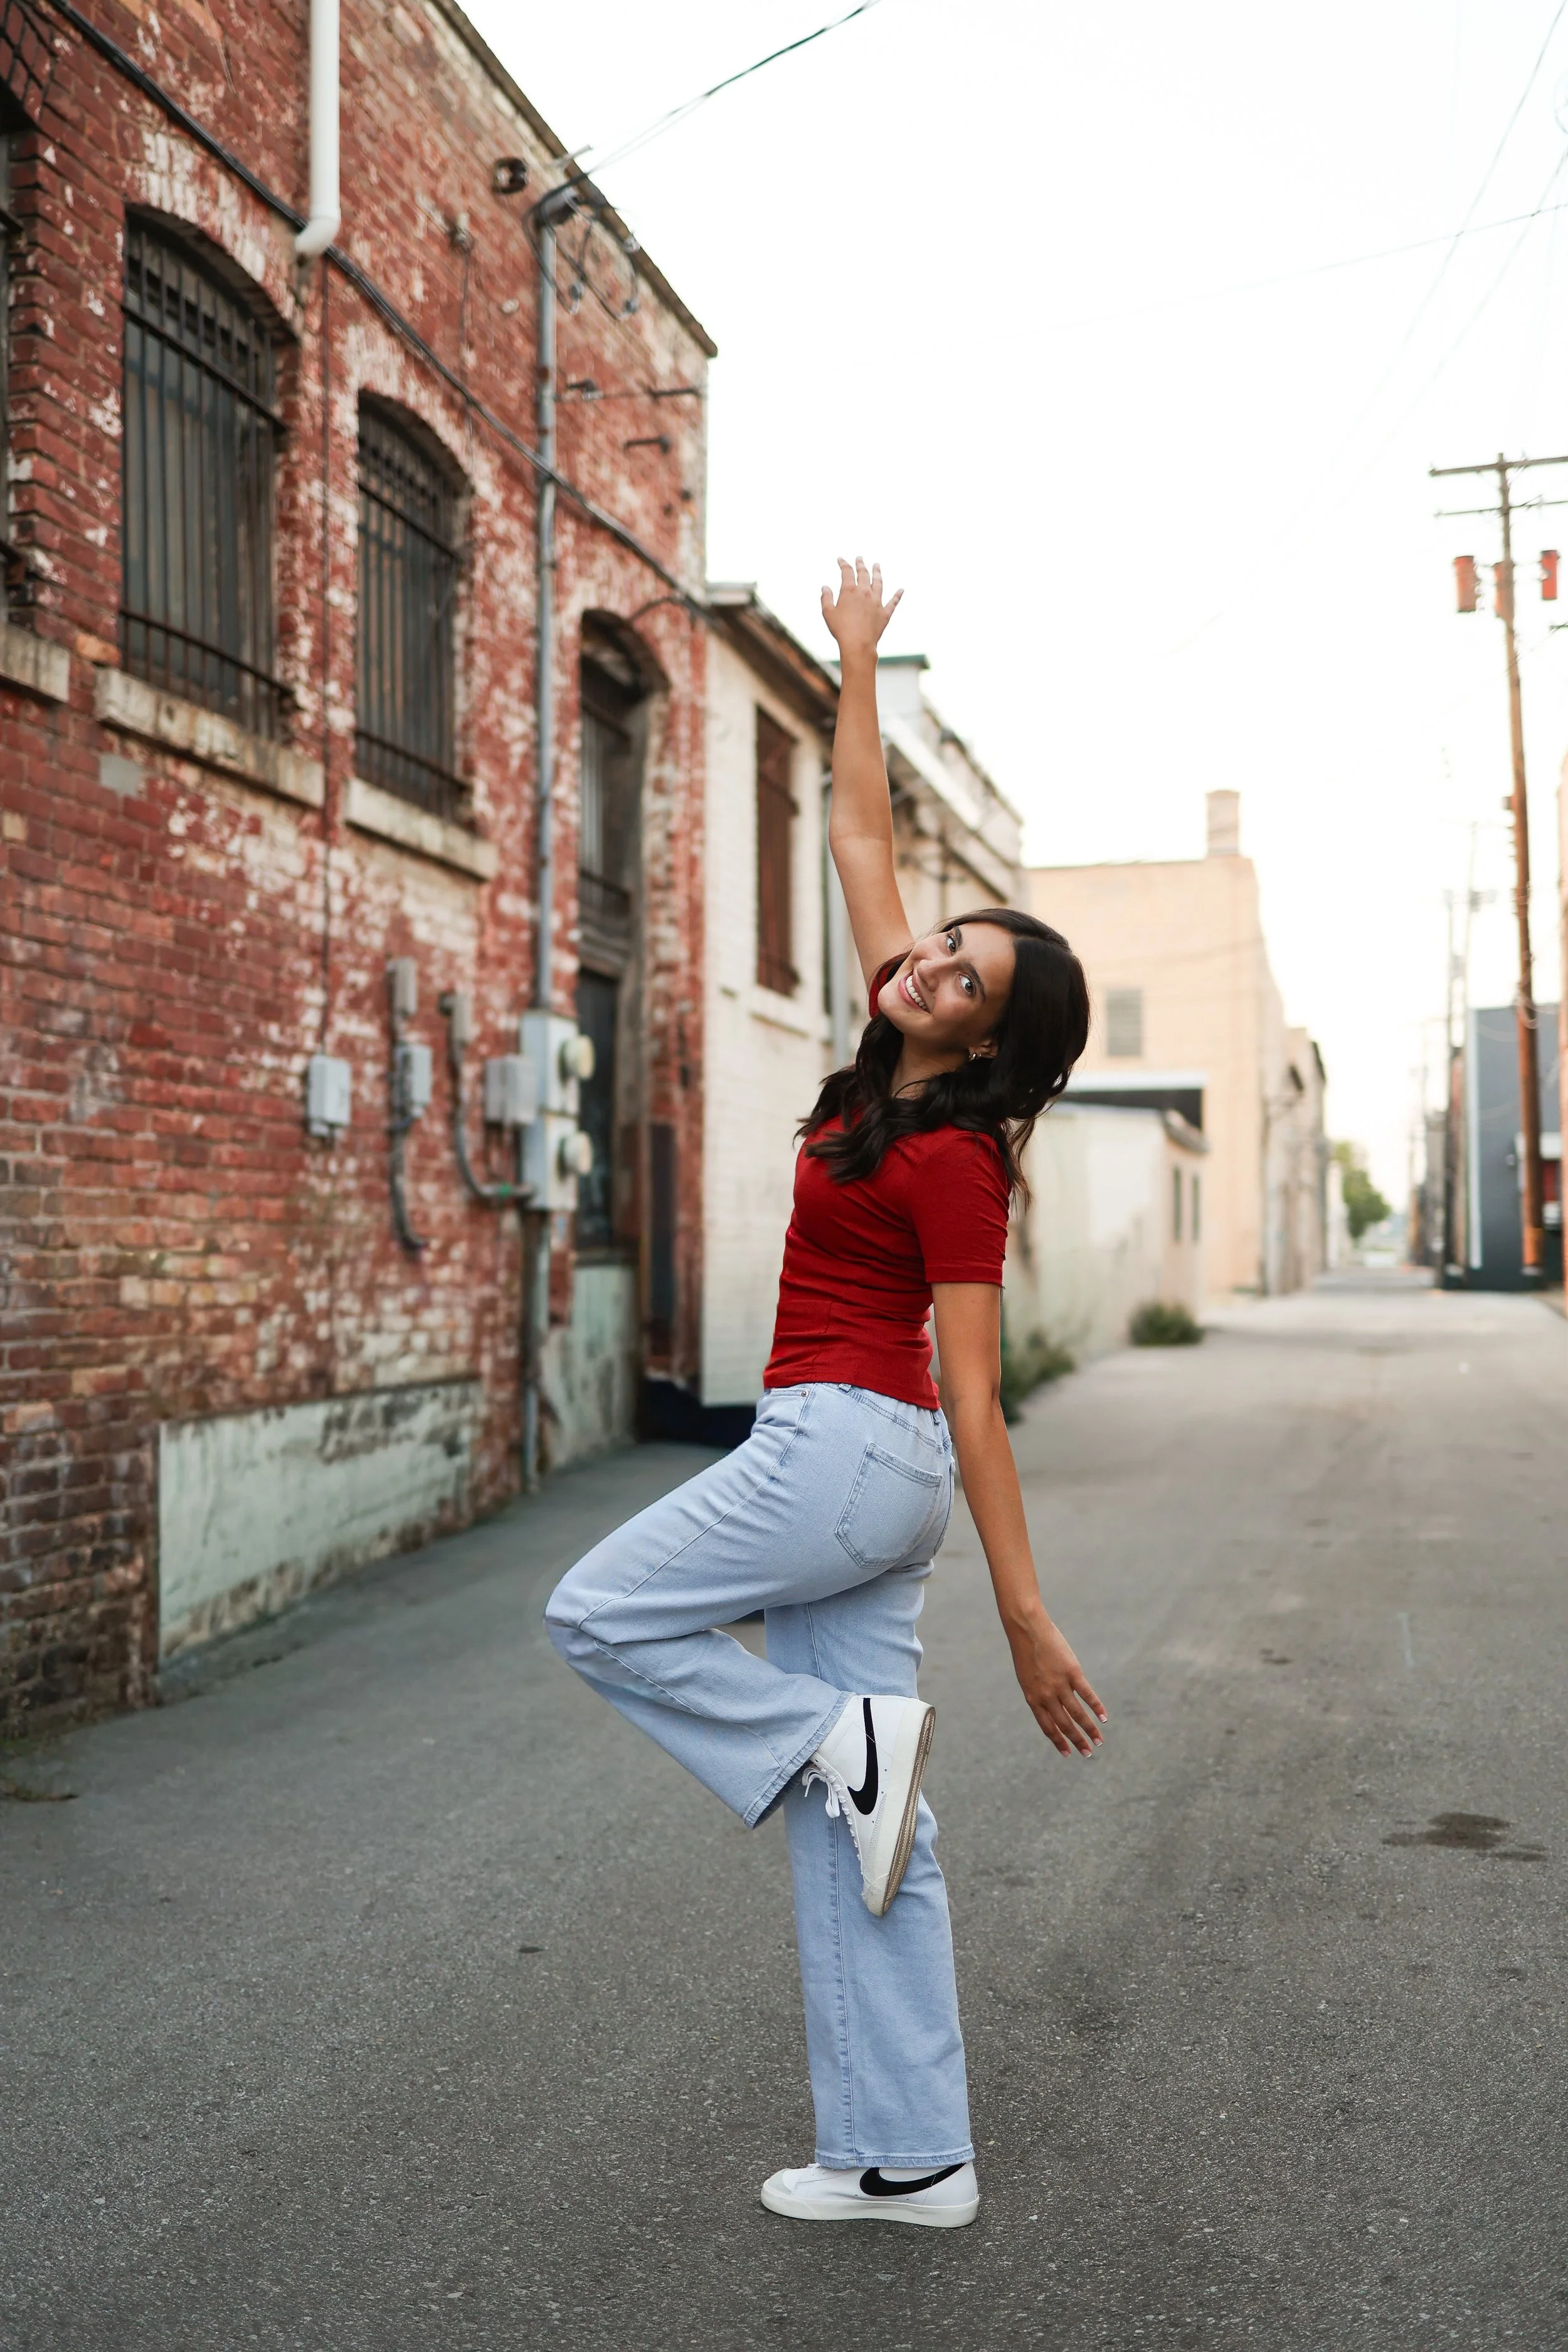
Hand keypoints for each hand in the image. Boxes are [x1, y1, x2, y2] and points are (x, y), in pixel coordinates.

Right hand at [821, 556, 902, 659]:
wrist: (858, 644)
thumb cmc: (840, 629)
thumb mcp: (828, 613)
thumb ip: (826, 598)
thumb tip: (825, 587)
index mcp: (849, 591)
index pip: (847, 572)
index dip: (843, 564)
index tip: (841, 559)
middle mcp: (865, 592)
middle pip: (864, 574)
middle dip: (861, 564)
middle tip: (860, 558)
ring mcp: (877, 602)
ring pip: (879, 583)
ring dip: (877, 573)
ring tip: (877, 566)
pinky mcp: (885, 613)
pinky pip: (893, 602)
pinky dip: (897, 595)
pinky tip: (901, 590)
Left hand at [1005, 1609, 1106, 1756]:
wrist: (1027, 1630)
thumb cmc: (1026, 1653)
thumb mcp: (1027, 1679)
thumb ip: (1039, 1695)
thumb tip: (1052, 1709)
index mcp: (1032, 1699)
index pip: (1048, 1727)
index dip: (1058, 1742)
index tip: (1068, 1753)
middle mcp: (1046, 1696)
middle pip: (1064, 1724)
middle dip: (1077, 1741)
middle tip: (1088, 1753)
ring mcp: (1059, 1685)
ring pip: (1078, 1713)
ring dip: (1089, 1729)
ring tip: (1099, 1741)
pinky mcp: (1072, 1672)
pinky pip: (1087, 1694)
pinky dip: (1096, 1707)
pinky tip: (1104, 1717)